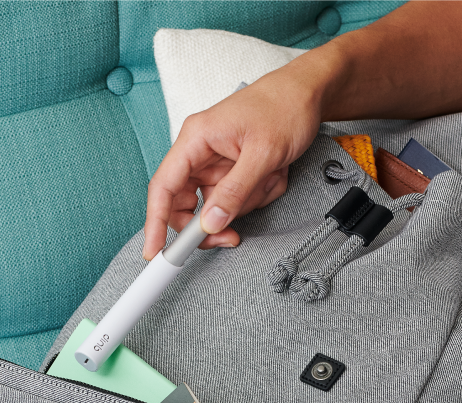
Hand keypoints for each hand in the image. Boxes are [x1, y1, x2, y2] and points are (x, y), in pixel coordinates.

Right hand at [142, 59, 324, 259]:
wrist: (307, 94)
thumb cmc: (284, 107)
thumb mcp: (263, 153)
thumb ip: (235, 191)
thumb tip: (210, 222)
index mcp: (196, 139)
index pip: (163, 187)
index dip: (155, 222)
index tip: (154, 250)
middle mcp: (199, 152)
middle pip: (186, 205)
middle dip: (210, 223)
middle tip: (230, 235)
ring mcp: (215, 163)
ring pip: (216, 206)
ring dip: (246, 203)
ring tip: (270, 177)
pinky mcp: (231, 171)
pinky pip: (236, 200)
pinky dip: (257, 195)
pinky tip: (273, 175)